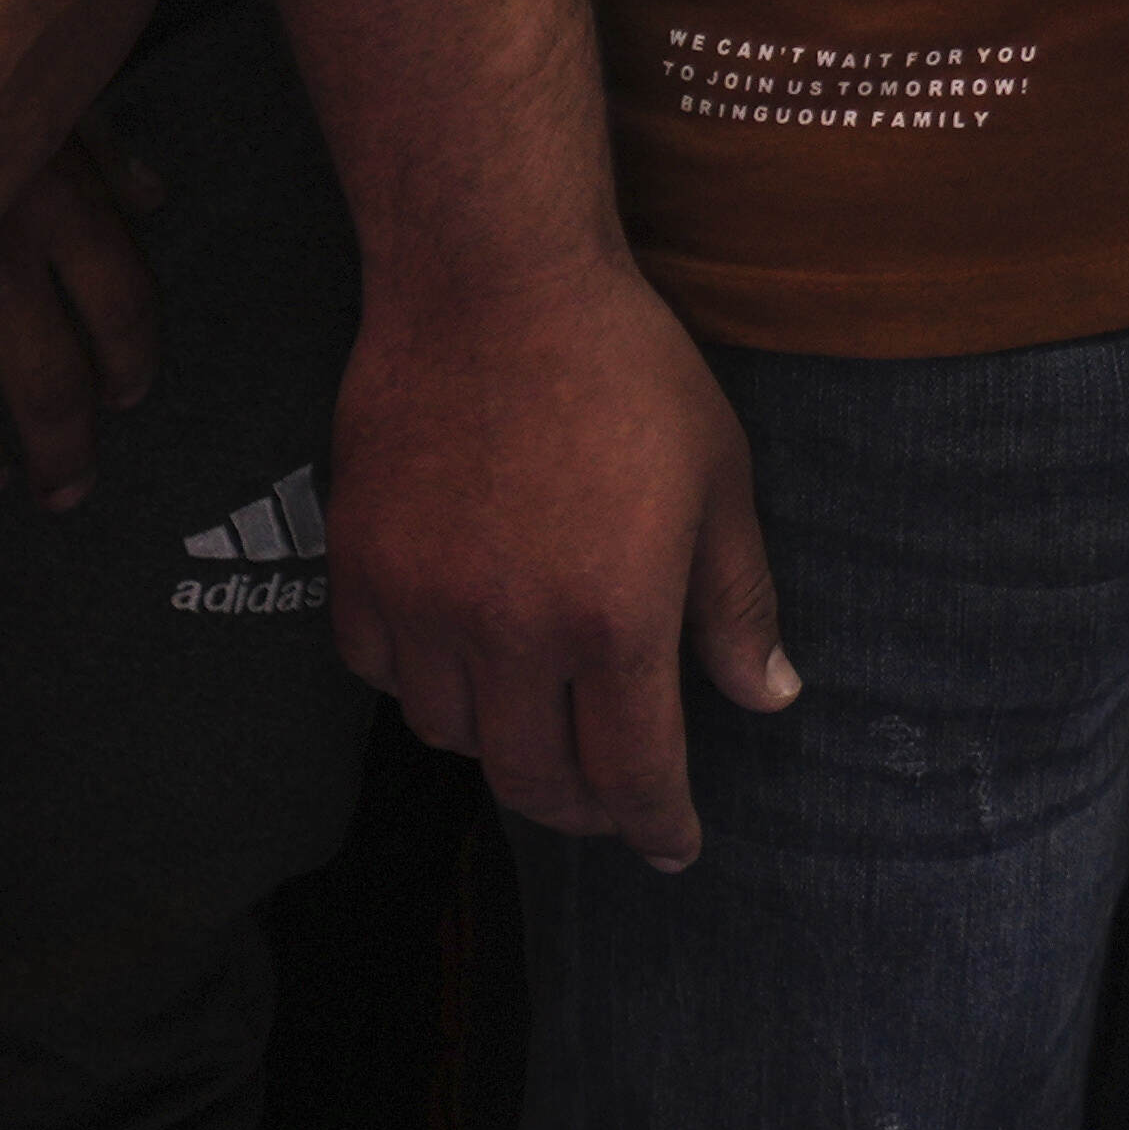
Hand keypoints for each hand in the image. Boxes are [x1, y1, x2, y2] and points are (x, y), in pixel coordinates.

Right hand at [0, 139, 163, 513]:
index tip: (123, 396)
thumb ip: (94, 146)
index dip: (128, 361)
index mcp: (56, 195)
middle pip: (53, 380)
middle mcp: (0, 251)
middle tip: (63, 487)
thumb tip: (150, 196)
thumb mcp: (22, 73)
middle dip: (62, 447)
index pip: (121, 301)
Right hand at [332, 251, 781, 867]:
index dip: (656, 826)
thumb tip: (768, 698)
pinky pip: (379, 671)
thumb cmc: (624, 370)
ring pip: (451, 734)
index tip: (671, 847)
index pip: (633, 774)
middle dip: (580, 807)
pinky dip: (419, 682)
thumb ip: (736, 603)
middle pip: (534, 780)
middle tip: (606, 799)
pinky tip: (455, 652)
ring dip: (499, 742)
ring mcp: (424, 605)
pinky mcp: (360, 568)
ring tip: (532, 714)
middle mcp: (510, 633)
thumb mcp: (719, 481)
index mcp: (613, 620)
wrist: (490, 282)